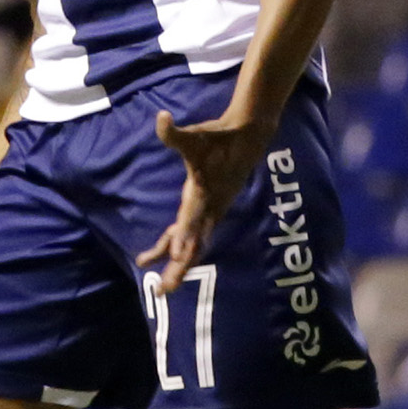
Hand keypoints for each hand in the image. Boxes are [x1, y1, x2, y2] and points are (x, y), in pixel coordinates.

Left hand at [135, 111, 272, 291]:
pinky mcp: (212, 210)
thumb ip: (173, 133)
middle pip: (194, 244)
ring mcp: (212, 211)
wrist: (247, 138)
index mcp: (203, 194)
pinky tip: (169, 254)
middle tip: (163, 290)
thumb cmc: (218, 137)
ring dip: (179, 264)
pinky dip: (182, 246)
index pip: (191, 219)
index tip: (175, 256)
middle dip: (179, 268)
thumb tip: (161, 118)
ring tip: (161, 285)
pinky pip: (195, 235)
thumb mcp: (193, 135)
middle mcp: (209, 208)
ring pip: (194, 244)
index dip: (184, 236)